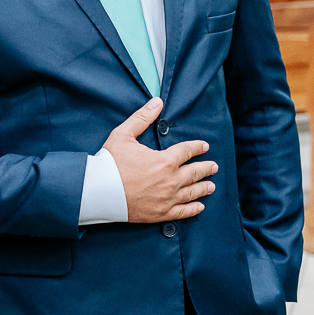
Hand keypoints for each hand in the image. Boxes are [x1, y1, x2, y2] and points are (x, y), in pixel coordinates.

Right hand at [102, 98, 217, 222]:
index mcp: (164, 160)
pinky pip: (184, 212)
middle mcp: (171, 180)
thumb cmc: (109, 162)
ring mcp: (168, 198)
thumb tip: (157, 101)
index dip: (197, 147)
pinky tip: (200, 206)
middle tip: (214, 166)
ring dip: (204, 187)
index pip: (187, 151)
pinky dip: (194, 209)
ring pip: (193, 192)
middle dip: (206, 168)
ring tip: (211, 185)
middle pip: (195, 172)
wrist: (99, 191)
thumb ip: (142, 118)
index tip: (204, 146)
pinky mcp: (161, 213)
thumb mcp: (123, 135)